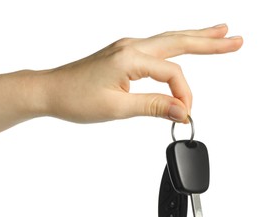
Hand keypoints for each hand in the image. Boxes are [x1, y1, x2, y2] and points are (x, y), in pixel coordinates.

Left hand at [37, 24, 242, 122]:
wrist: (50, 90)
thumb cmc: (75, 98)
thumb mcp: (116, 108)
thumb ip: (153, 106)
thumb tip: (182, 110)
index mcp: (130, 57)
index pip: (172, 73)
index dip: (184, 95)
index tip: (184, 115)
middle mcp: (130, 46)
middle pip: (178, 40)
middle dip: (209, 41)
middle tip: (234, 40)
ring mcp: (125, 48)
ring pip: (168, 39)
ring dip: (194, 37)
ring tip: (218, 33)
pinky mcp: (121, 54)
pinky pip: (155, 46)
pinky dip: (174, 44)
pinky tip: (181, 44)